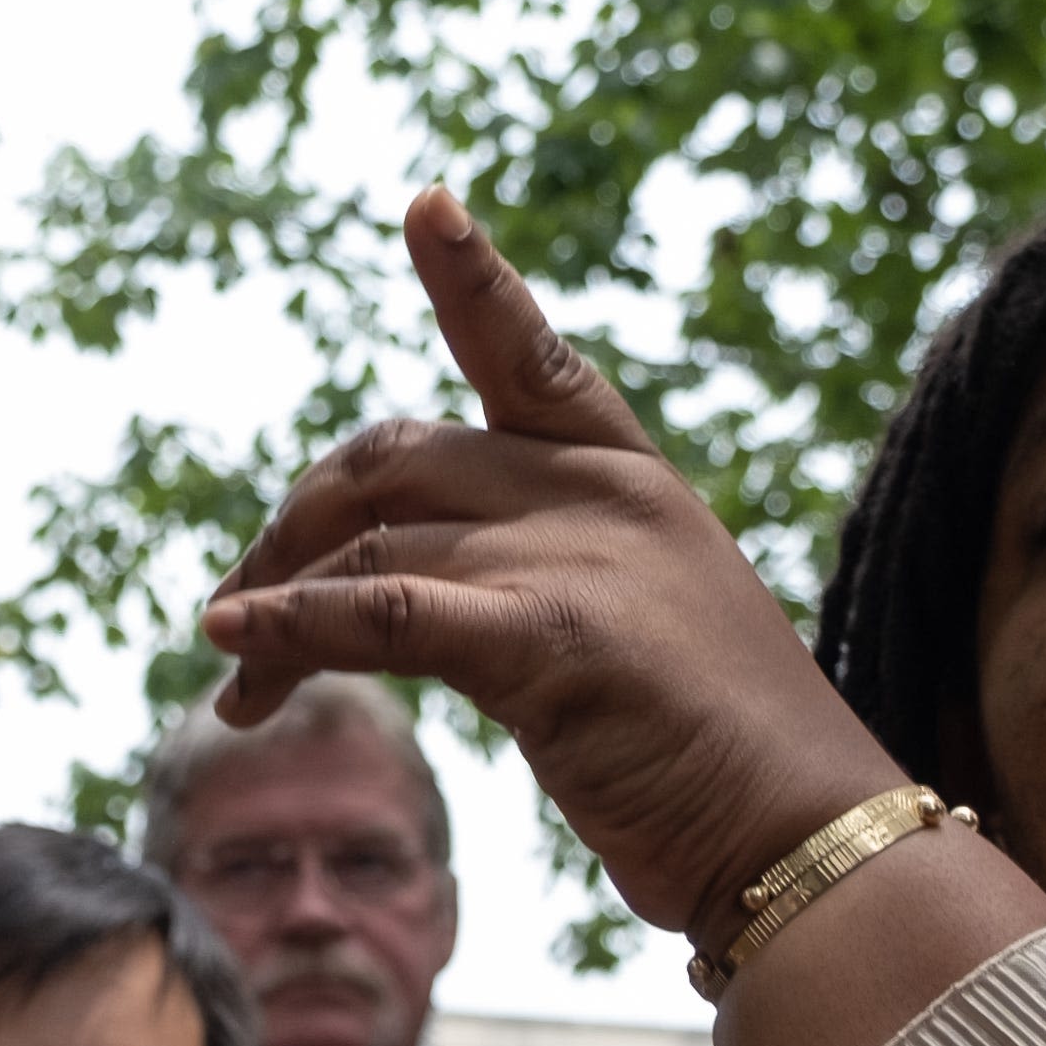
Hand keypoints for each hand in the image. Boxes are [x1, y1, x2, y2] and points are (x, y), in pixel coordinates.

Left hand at [205, 190, 882, 930]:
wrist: (812, 839)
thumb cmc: (722, 763)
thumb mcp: (635, 637)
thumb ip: (543, 586)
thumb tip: (419, 608)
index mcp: (631, 481)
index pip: (534, 358)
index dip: (472, 279)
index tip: (425, 206)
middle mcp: (599, 496)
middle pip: (395, 461)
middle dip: (298, 525)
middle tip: (239, 604)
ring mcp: (576, 557)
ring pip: (371, 547)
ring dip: (276, 610)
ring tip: (235, 684)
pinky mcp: (549, 638)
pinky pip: (382, 614)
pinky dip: (292, 626)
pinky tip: (234, 643)